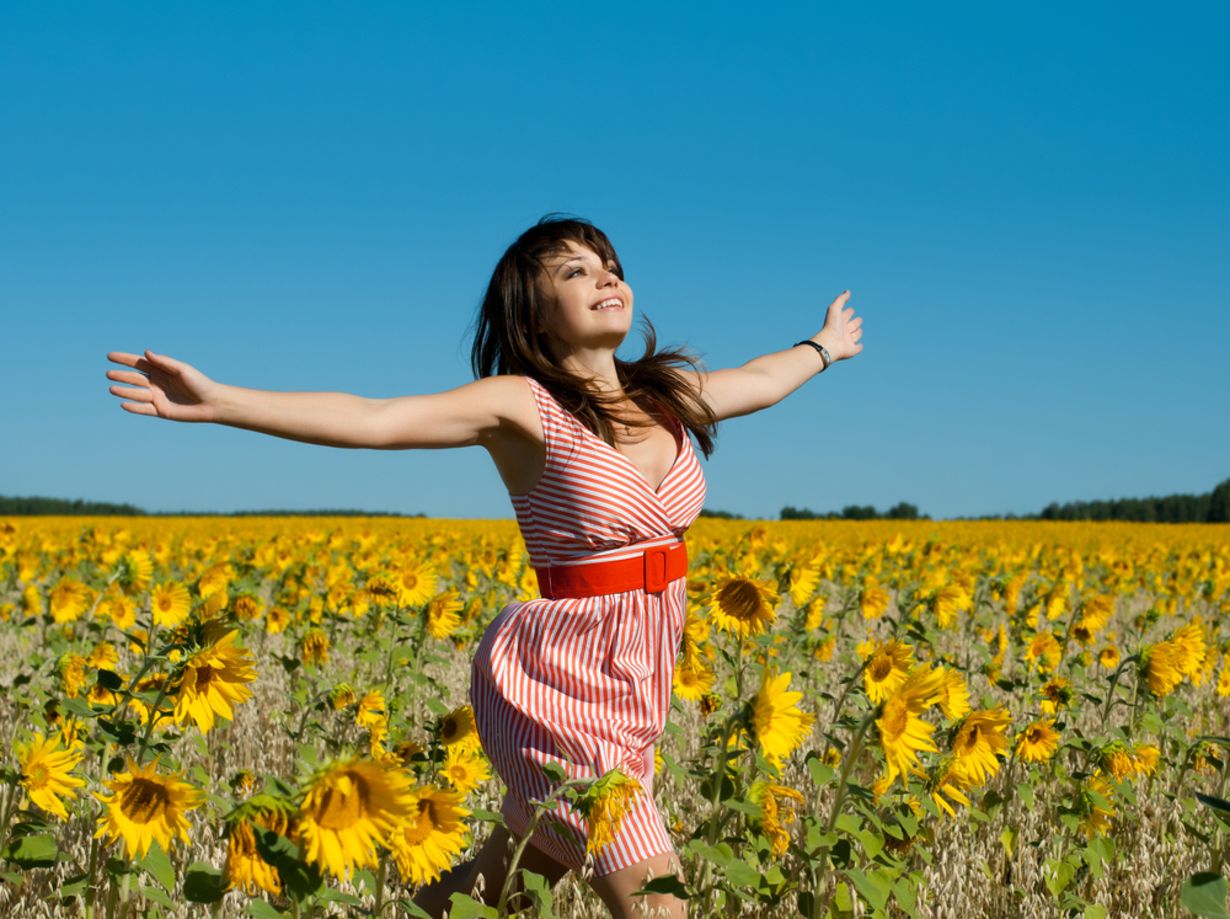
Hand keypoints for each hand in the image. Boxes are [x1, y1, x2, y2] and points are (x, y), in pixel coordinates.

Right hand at [105, 350, 221, 421]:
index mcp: (161, 371)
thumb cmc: (199, 383)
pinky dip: (134, 407)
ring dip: (124, 391)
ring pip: (137, 394)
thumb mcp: (182, 370)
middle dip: (122, 376)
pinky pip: (144, 409)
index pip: (139, 364)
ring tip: (112, 389)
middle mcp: (156, 384)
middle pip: (135, 378)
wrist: (211, 403)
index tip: (110, 356)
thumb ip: (164, 362)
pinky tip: (123, 404)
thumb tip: (146, 353)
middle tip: (109, 373)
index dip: (124, 359)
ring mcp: (157, 397)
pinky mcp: (161, 411)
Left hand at [815, 290, 863, 362]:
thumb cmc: (831, 325)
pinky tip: (859, 345)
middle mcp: (843, 331)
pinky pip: (857, 348)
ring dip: (858, 333)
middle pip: (852, 325)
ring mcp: (847, 341)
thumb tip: (848, 291)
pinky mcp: (851, 350)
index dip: (848, 312)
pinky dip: (859, 347)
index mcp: (839, 322)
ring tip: (858, 330)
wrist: (830, 343)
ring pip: (855, 336)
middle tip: (858, 319)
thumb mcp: (835, 308)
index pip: (846, 316)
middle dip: (856, 322)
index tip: (850, 309)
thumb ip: (841, 299)